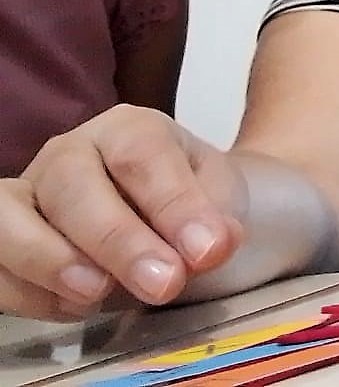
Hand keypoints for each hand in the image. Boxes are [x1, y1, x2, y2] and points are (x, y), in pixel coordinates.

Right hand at [0, 105, 245, 319]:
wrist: (168, 217)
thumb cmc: (188, 201)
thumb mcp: (218, 199)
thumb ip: (214, 219)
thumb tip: (210, 247)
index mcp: (128, 129)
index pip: (141, 154)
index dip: (173, 204)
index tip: (206, 252)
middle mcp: (70, 153)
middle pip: (73, 185)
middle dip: (118, 241)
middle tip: (163, 284)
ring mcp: (29, 194)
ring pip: (8, 216)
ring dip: (49, 259)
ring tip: (97, 293)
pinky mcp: (4, 239)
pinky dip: (28, 292)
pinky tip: (77, 307)